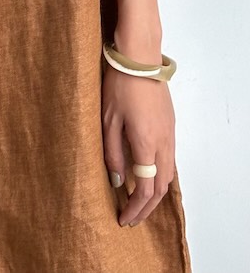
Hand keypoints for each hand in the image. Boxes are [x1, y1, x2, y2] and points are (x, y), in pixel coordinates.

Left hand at [101, 64, 175, 227]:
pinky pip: (169, 160)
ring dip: (155, 194)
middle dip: (146, 207)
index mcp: (147, 144)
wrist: (140, 59)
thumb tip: (118, 181)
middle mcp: (164, 143)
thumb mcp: (108, 120)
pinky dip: (160, 176)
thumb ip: (113, 152)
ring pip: (168, 175)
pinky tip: (146, 177)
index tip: (122, 218)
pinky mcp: (170, 126)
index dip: (135, 208)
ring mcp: (170, 134)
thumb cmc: (119, 86)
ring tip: (137, 202)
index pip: (146, 189)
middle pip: (161, 187)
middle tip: (130, 217)